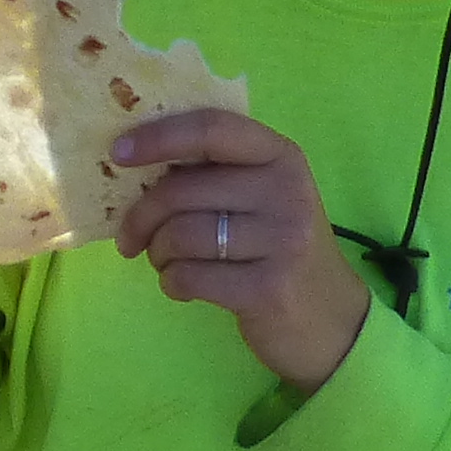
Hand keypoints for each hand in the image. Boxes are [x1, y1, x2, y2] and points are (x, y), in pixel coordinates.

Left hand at [114, 109, 372, 396]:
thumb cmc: (280, 248)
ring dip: (158, 253)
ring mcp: (282, 240)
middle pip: (182, 189)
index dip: (158, 137)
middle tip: (130, 238)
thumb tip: (133, 159)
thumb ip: (215, 172)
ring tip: (166, 262)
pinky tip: (182, 285)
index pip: (211, 129)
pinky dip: (172, 282)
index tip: (117, 155)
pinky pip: (190, 277)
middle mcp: (286, 191)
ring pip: (181, 235)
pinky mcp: (269, 289)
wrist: (332, 320)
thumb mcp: (262, 196)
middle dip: (142, 216)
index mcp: (281, 155)